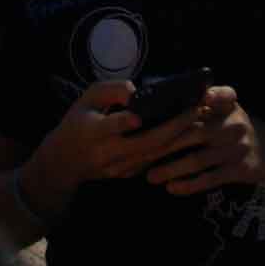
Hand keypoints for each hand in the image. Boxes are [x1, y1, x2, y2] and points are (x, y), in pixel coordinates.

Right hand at [32, 80, 189, 206]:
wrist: (65, 162)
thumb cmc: (78, 122)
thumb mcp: (85, 99)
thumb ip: (110, 90)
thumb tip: (137, 92)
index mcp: (93, 132)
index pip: (111, 128)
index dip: (124, 122)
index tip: (141, 115)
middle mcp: (108, 153)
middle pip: (145, 143)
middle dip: (173, 127)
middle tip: (196, 108)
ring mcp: (120, 168)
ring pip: (154, 154)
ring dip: (179, 138)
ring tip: (199, 118)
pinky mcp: (129, 174)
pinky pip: (154, 161)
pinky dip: (172, 147)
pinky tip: (188, 133)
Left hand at [145, 83, 264, 194]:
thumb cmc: (236, 127)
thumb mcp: (228, 109)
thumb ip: (204, 103)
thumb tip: (162, 104)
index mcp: (227, 106)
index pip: (217, 96)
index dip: (206, 98)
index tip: (182, 104)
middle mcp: (232, 125)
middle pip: (193, 133)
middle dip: (164, 145)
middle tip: (140, 154)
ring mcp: (236, 148)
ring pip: (197, 160)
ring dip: (171, 169)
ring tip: (150, 177)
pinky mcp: (239, 170)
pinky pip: (209, 179)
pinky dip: (189, 185)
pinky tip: (171, 188)